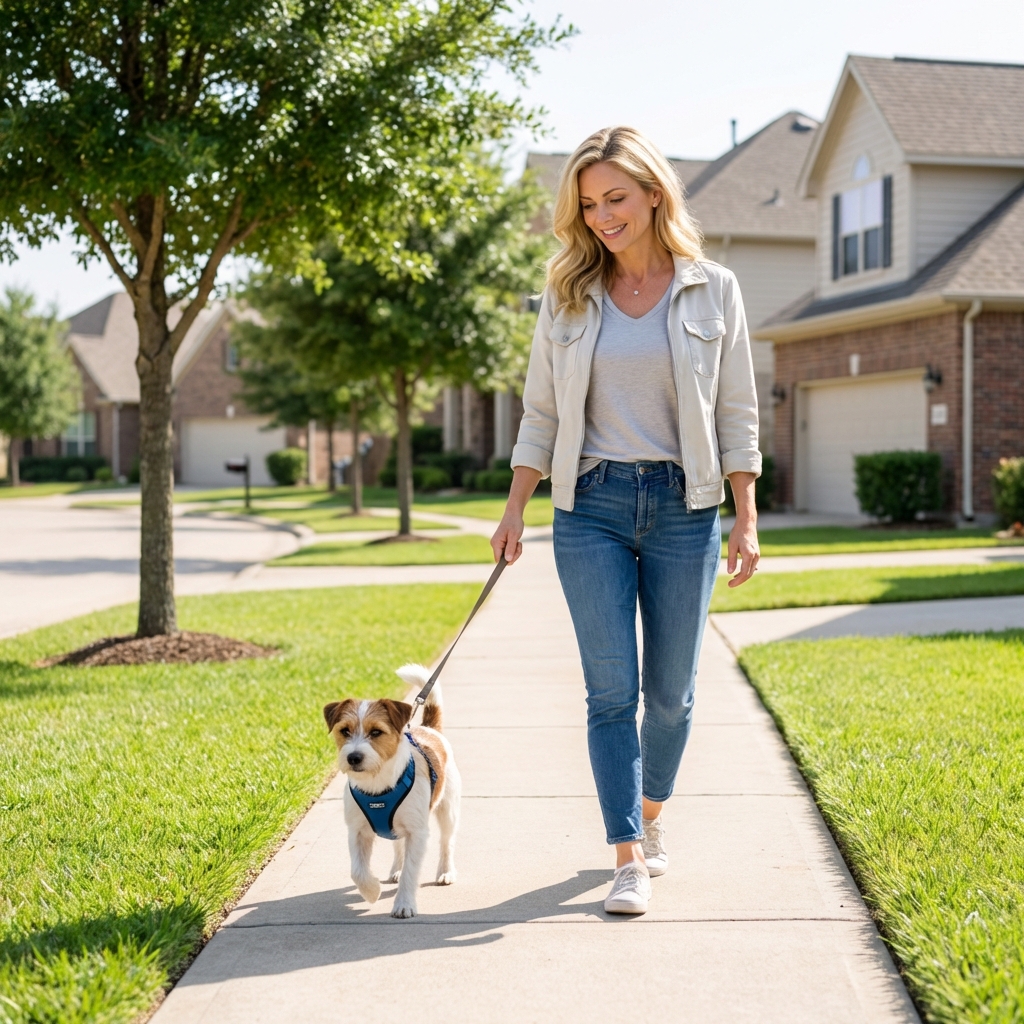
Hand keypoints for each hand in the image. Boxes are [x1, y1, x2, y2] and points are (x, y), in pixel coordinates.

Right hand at [491, 511, 524, 563]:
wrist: (514, 514)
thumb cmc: (514, 523)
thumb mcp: (514, 536)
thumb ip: (510, 549)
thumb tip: (508, 561)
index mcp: (496, 543)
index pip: (498, 560)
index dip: (506, 561)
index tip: (514, 557)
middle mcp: (495, 545)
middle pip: (504, 559)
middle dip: (514, 555)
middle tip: (518, 545)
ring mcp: (499, 544)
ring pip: (508, 556)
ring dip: (515, 551)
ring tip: (518, 542)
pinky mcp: (503, 543)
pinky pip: (509, 552)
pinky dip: (515, 549)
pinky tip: (517, 541)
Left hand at [725, 471, 759, 587]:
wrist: (747, 523)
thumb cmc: (737, 533)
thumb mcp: (731, 546)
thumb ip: (731, 560)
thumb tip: (730, 572)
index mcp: (749, 555)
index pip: (744, 573)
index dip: (737, 581)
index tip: (729, 585)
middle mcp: (755, 556)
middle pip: (749, 574)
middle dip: (740, 581)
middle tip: (729, 585)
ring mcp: (757, 555)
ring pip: (751, 571)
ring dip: (742, 576)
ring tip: (732, 580)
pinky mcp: (756, 554)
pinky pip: (752, 566)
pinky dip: (746, 571)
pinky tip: (738, 573)